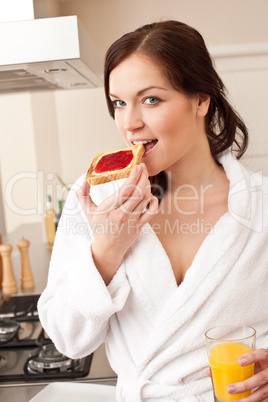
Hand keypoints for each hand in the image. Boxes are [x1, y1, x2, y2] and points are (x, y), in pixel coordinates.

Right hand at [76, 163, 158, 282]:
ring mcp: (132, 220)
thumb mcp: (88, 211)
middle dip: (143, 177)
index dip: (133, 177)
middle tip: (143, 167)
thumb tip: (85, 179)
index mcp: (108, 209)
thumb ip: (83, 195)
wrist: (108, 249)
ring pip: (145, 199)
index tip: (137, 166)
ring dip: (147, 186)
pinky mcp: (140, 225)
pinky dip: (153, 201)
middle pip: (138, 192)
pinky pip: (152, 211)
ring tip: (144, 178)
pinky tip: (150, 195)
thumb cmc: (98, 228)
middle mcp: (122, 214)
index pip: (125, 190)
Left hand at [225, 348, 267, 400]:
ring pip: (263, 392)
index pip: (261, 354)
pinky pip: (265, 400)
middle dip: (244, 385)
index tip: (239, 361)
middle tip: (230, 388)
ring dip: (248, 399)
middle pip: (260, 378)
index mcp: (265, 357)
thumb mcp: (250, 357)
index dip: (251, 357)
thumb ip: (234, 361)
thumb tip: (210, 371)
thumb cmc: (259, 361)